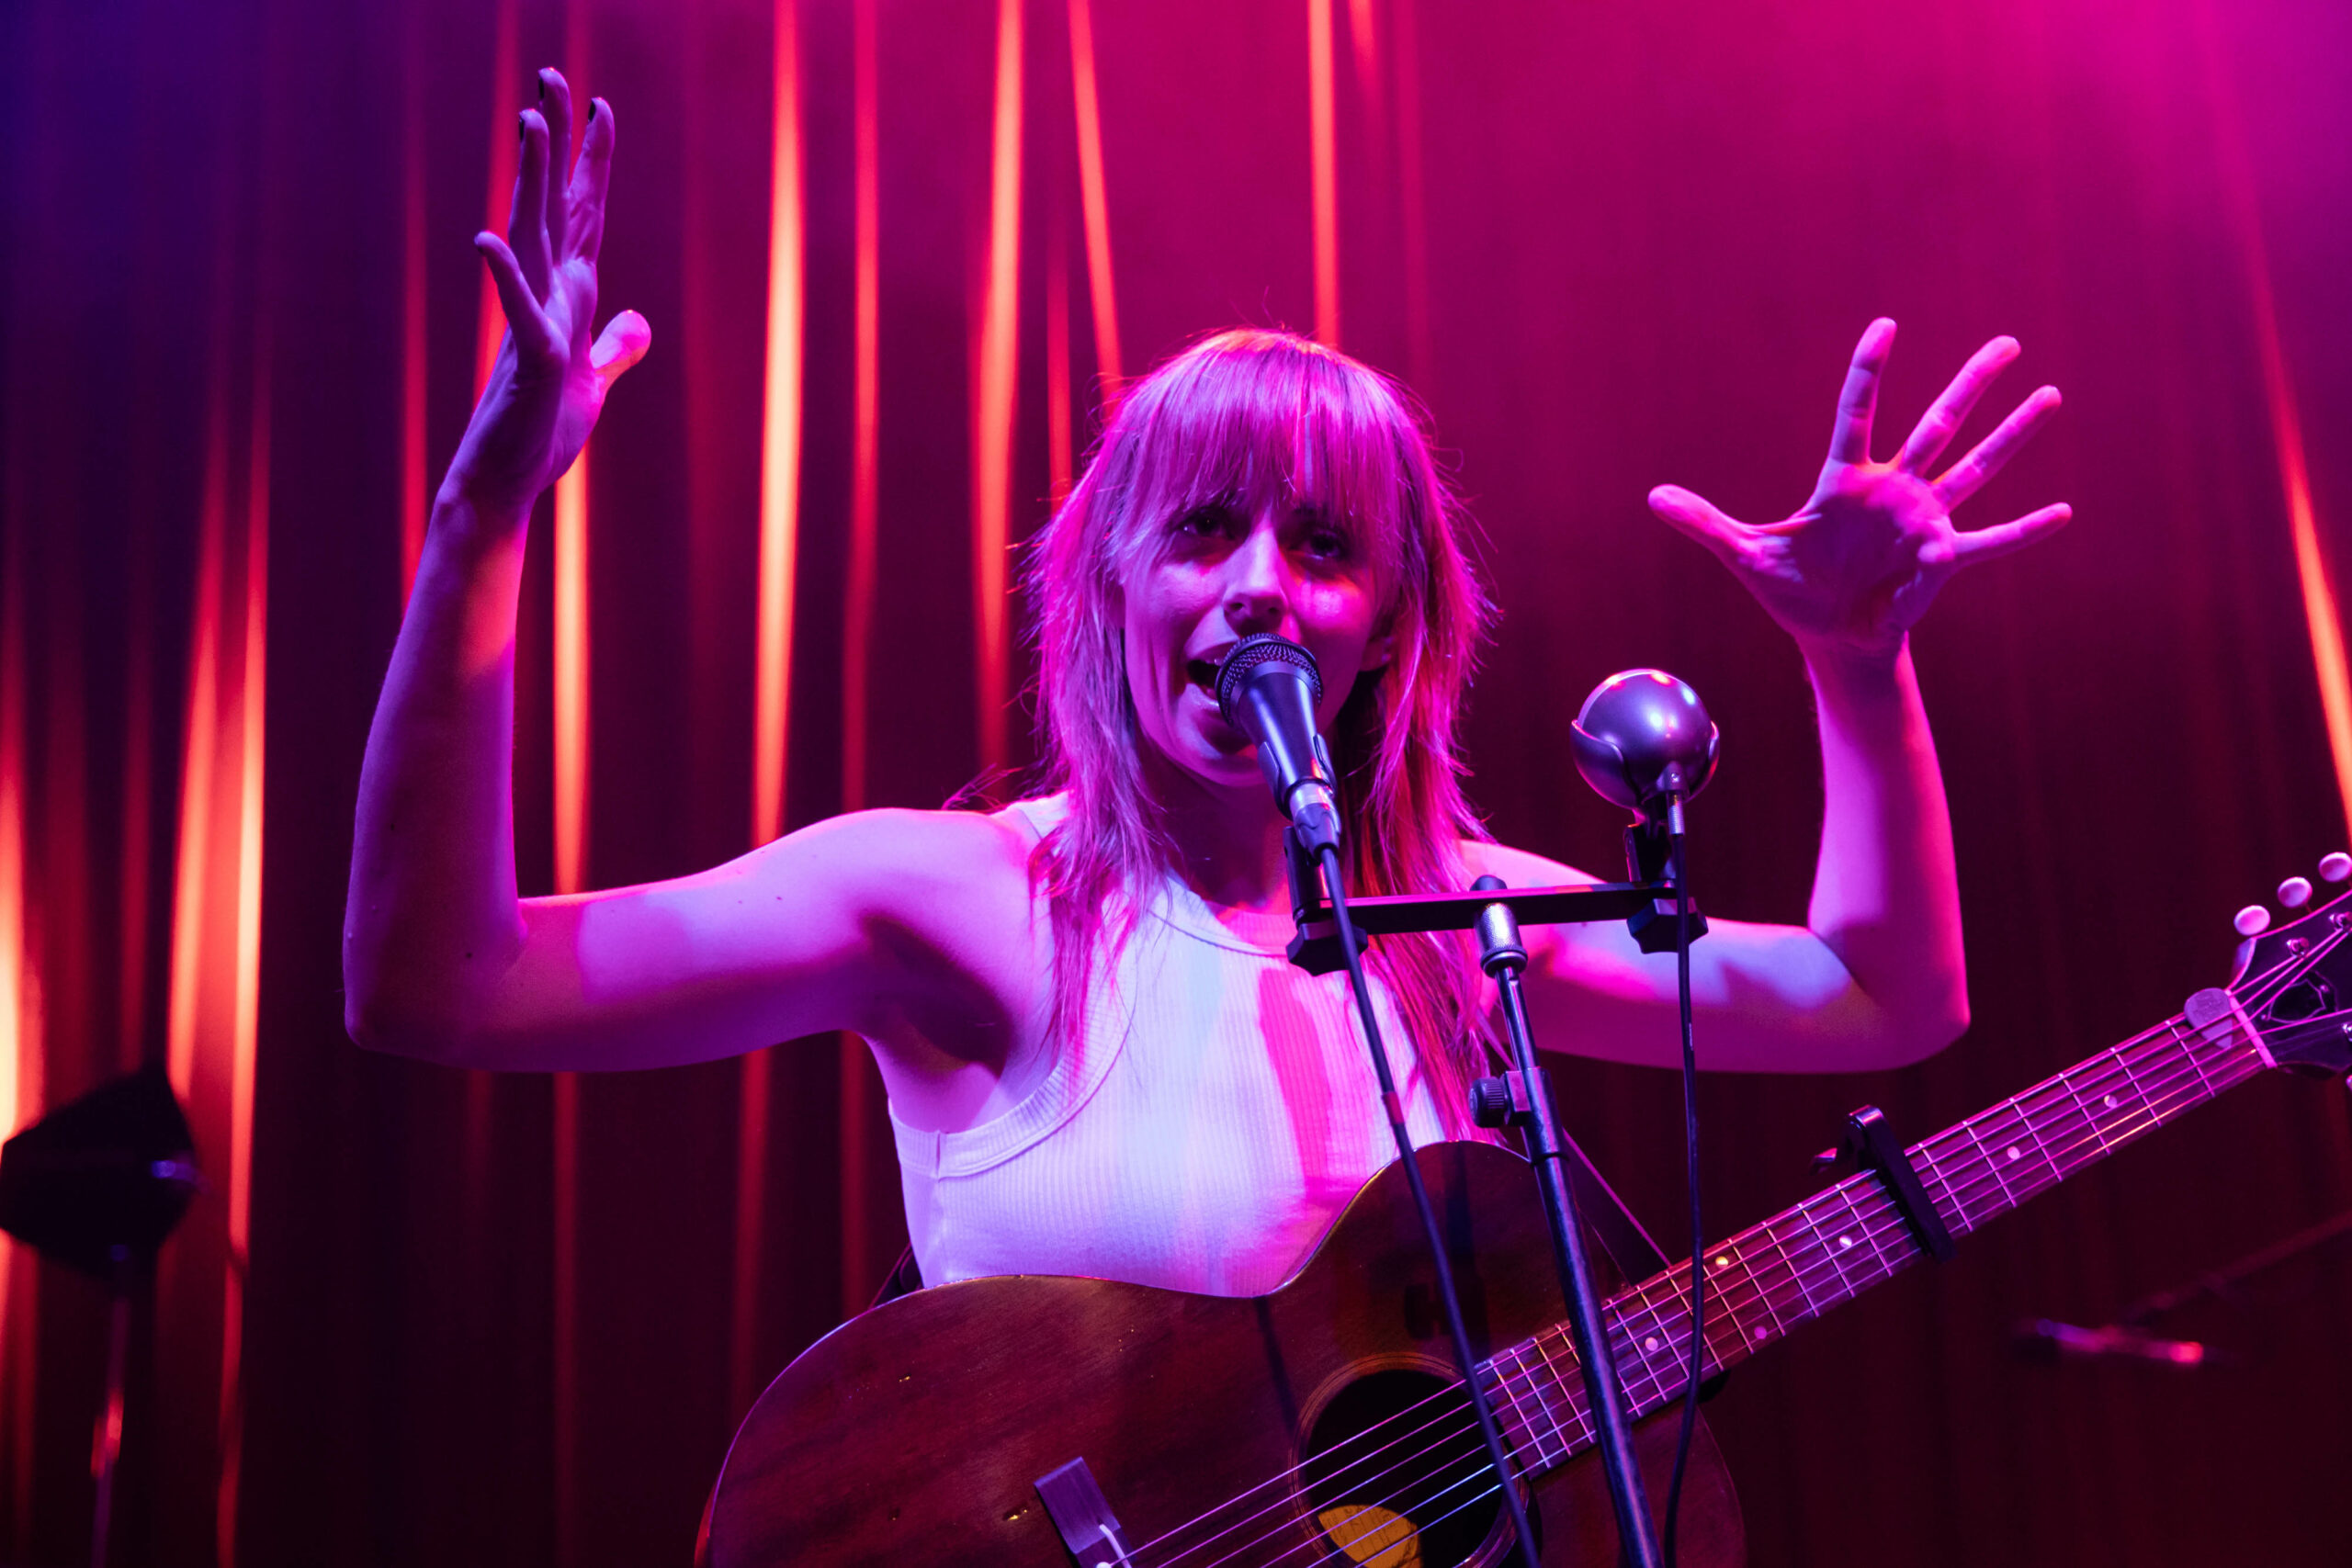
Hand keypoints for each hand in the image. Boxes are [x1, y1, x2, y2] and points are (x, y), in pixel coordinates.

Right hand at [443, 68, 650, 522]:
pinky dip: (506, 280)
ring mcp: (535, 325)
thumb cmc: (542, 435)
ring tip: (529, 121)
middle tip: (553, 75)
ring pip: (535, 237)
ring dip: (533, 179)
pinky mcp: (533, 365)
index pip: (585, 215)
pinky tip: (487, 241)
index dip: (593, 163)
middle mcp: (546, 297)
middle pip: (555, 205)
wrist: (506, 483)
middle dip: (558, 143)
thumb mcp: (593, 384)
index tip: (599, 106)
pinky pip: (520, 315)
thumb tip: (638, 320)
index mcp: (567, 297)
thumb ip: (616, 349)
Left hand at [1648, 319, 2068, 661]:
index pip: (1857, 413)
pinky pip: (1989, 543)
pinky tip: (2065, 512)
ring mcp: (1924, 521)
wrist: (1827, 639)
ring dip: (2013, 435)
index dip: (1869, 372)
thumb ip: (1705, 523)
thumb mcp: (1744, 555)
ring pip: (1975, 467)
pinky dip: (2025, 531)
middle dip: (1972, 384)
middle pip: (1937, 424)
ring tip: (2053, 395)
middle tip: (2010, 342)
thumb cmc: (1791, 591)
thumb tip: (1653, 498)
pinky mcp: (1941, 562)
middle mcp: (1895, 490)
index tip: (1887, 326)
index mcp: (1845, 481)